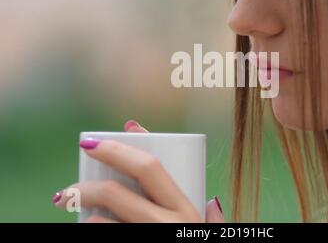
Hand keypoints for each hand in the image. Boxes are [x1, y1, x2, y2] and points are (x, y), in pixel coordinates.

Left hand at [52, 120, 224, 222]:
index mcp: (185, 211)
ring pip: (99, 226)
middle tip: (66, 192)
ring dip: (82, 222)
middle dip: (84, 187)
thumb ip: (213, 220)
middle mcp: (167, 227)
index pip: (149, 167)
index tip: (90, 142)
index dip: (117, 149)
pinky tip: (86, 233)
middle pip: (116, 194)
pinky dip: (88, 237)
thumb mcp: (211, 239)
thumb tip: (212, 200)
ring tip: (79, 223)